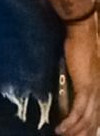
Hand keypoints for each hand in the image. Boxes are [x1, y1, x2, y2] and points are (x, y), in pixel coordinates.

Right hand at [56, 15, 99, 135]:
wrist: (83, 32)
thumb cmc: (80, 42)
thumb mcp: (81, 64)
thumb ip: (79, 77)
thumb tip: (71, 85)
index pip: (98, 113)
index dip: (90, 126)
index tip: (81, 133)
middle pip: (94, 120)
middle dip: (83, 133)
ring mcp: (94, 91)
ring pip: (87, 120)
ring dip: (75, 132)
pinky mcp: (85, 88)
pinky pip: (78, 112)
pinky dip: (70, 123)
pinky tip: (61, 129)